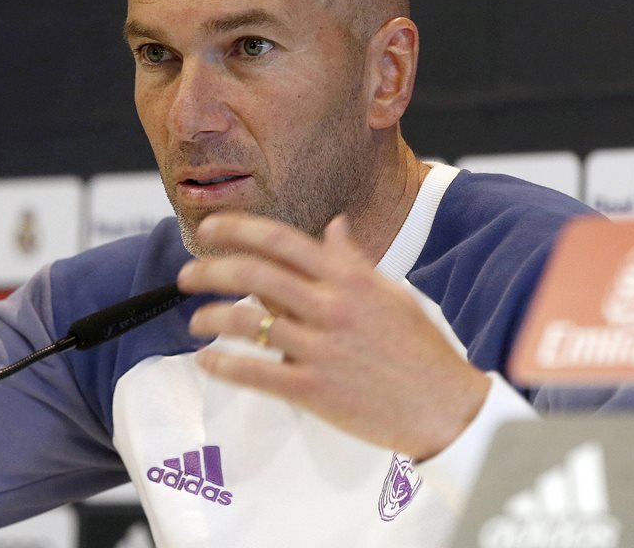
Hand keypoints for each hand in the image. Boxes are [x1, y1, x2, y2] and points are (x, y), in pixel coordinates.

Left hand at [177, 212, 489, 460]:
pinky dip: (224, 365)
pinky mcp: (314, 390)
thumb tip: (333, 227)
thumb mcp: (391, 293)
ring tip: (195, 320)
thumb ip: (353, 261)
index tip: (211, 228)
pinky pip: (256, 374)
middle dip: (211, 270)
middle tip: (187, 274)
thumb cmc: (421, 350)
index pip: (283, 241)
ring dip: (211, 318)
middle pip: (255, 275)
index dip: (240, 229)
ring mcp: (321, 348)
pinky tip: (207, 360)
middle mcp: (332, 307)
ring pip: (248, 323)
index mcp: (349, 279)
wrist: (446, 406)